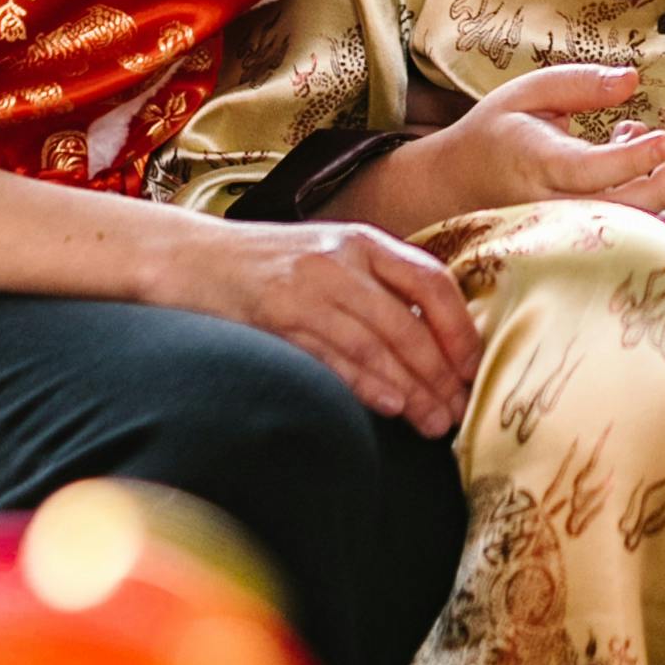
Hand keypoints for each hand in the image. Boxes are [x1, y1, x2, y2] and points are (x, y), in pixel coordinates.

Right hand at [170, 214, 479, 439]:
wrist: (190, 255)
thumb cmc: (268, 265)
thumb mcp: (330, 257)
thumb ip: (378, 287)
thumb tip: (435, 343)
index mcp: (363, 241)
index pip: (431, 282)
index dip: (460, 327)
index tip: (474, 366)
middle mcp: (340, 260)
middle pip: (407, 324)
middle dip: (440, 374)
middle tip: (459, 412)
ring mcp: (307, 288)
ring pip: (375, 346)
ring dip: (411, 390)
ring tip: (434, 423)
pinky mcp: (275, 317)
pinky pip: (331, 357)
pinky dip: (365, 384)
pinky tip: (390, 407)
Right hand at [377, 64, 664, 232]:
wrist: (456, 185)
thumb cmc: (497, 132)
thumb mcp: (528, 92)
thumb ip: (580, 83)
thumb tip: (632, 79)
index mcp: (535, 163)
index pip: (588, 168)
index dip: (632, 158)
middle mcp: (548, 206)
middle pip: (613, 210)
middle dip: (660, 188)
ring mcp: (558, 234)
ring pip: (621, 234)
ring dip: (663, 211)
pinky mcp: (570, 246)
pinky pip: (619, 244)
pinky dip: (654, 226)